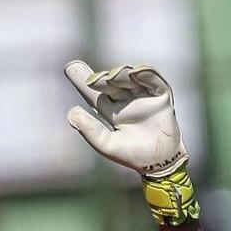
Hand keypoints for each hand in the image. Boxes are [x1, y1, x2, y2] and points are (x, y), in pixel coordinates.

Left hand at [64, 62, 197, 224]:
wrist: (158, 162)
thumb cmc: (131, 155)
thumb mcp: (106, 144)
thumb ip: (90, 130)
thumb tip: (72, 112)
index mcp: (111, 111)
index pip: (94, 93)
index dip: (82, 80)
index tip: (69, 67)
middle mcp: (126, 101)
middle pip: (111, 82)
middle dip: (102, 78)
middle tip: (94, 80)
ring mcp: (144, 97)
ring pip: (131, 79)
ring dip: (122, 74)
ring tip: (112, 75)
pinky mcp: (161, 96)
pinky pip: (154, 81)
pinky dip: (146, 74)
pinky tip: (136, 71)